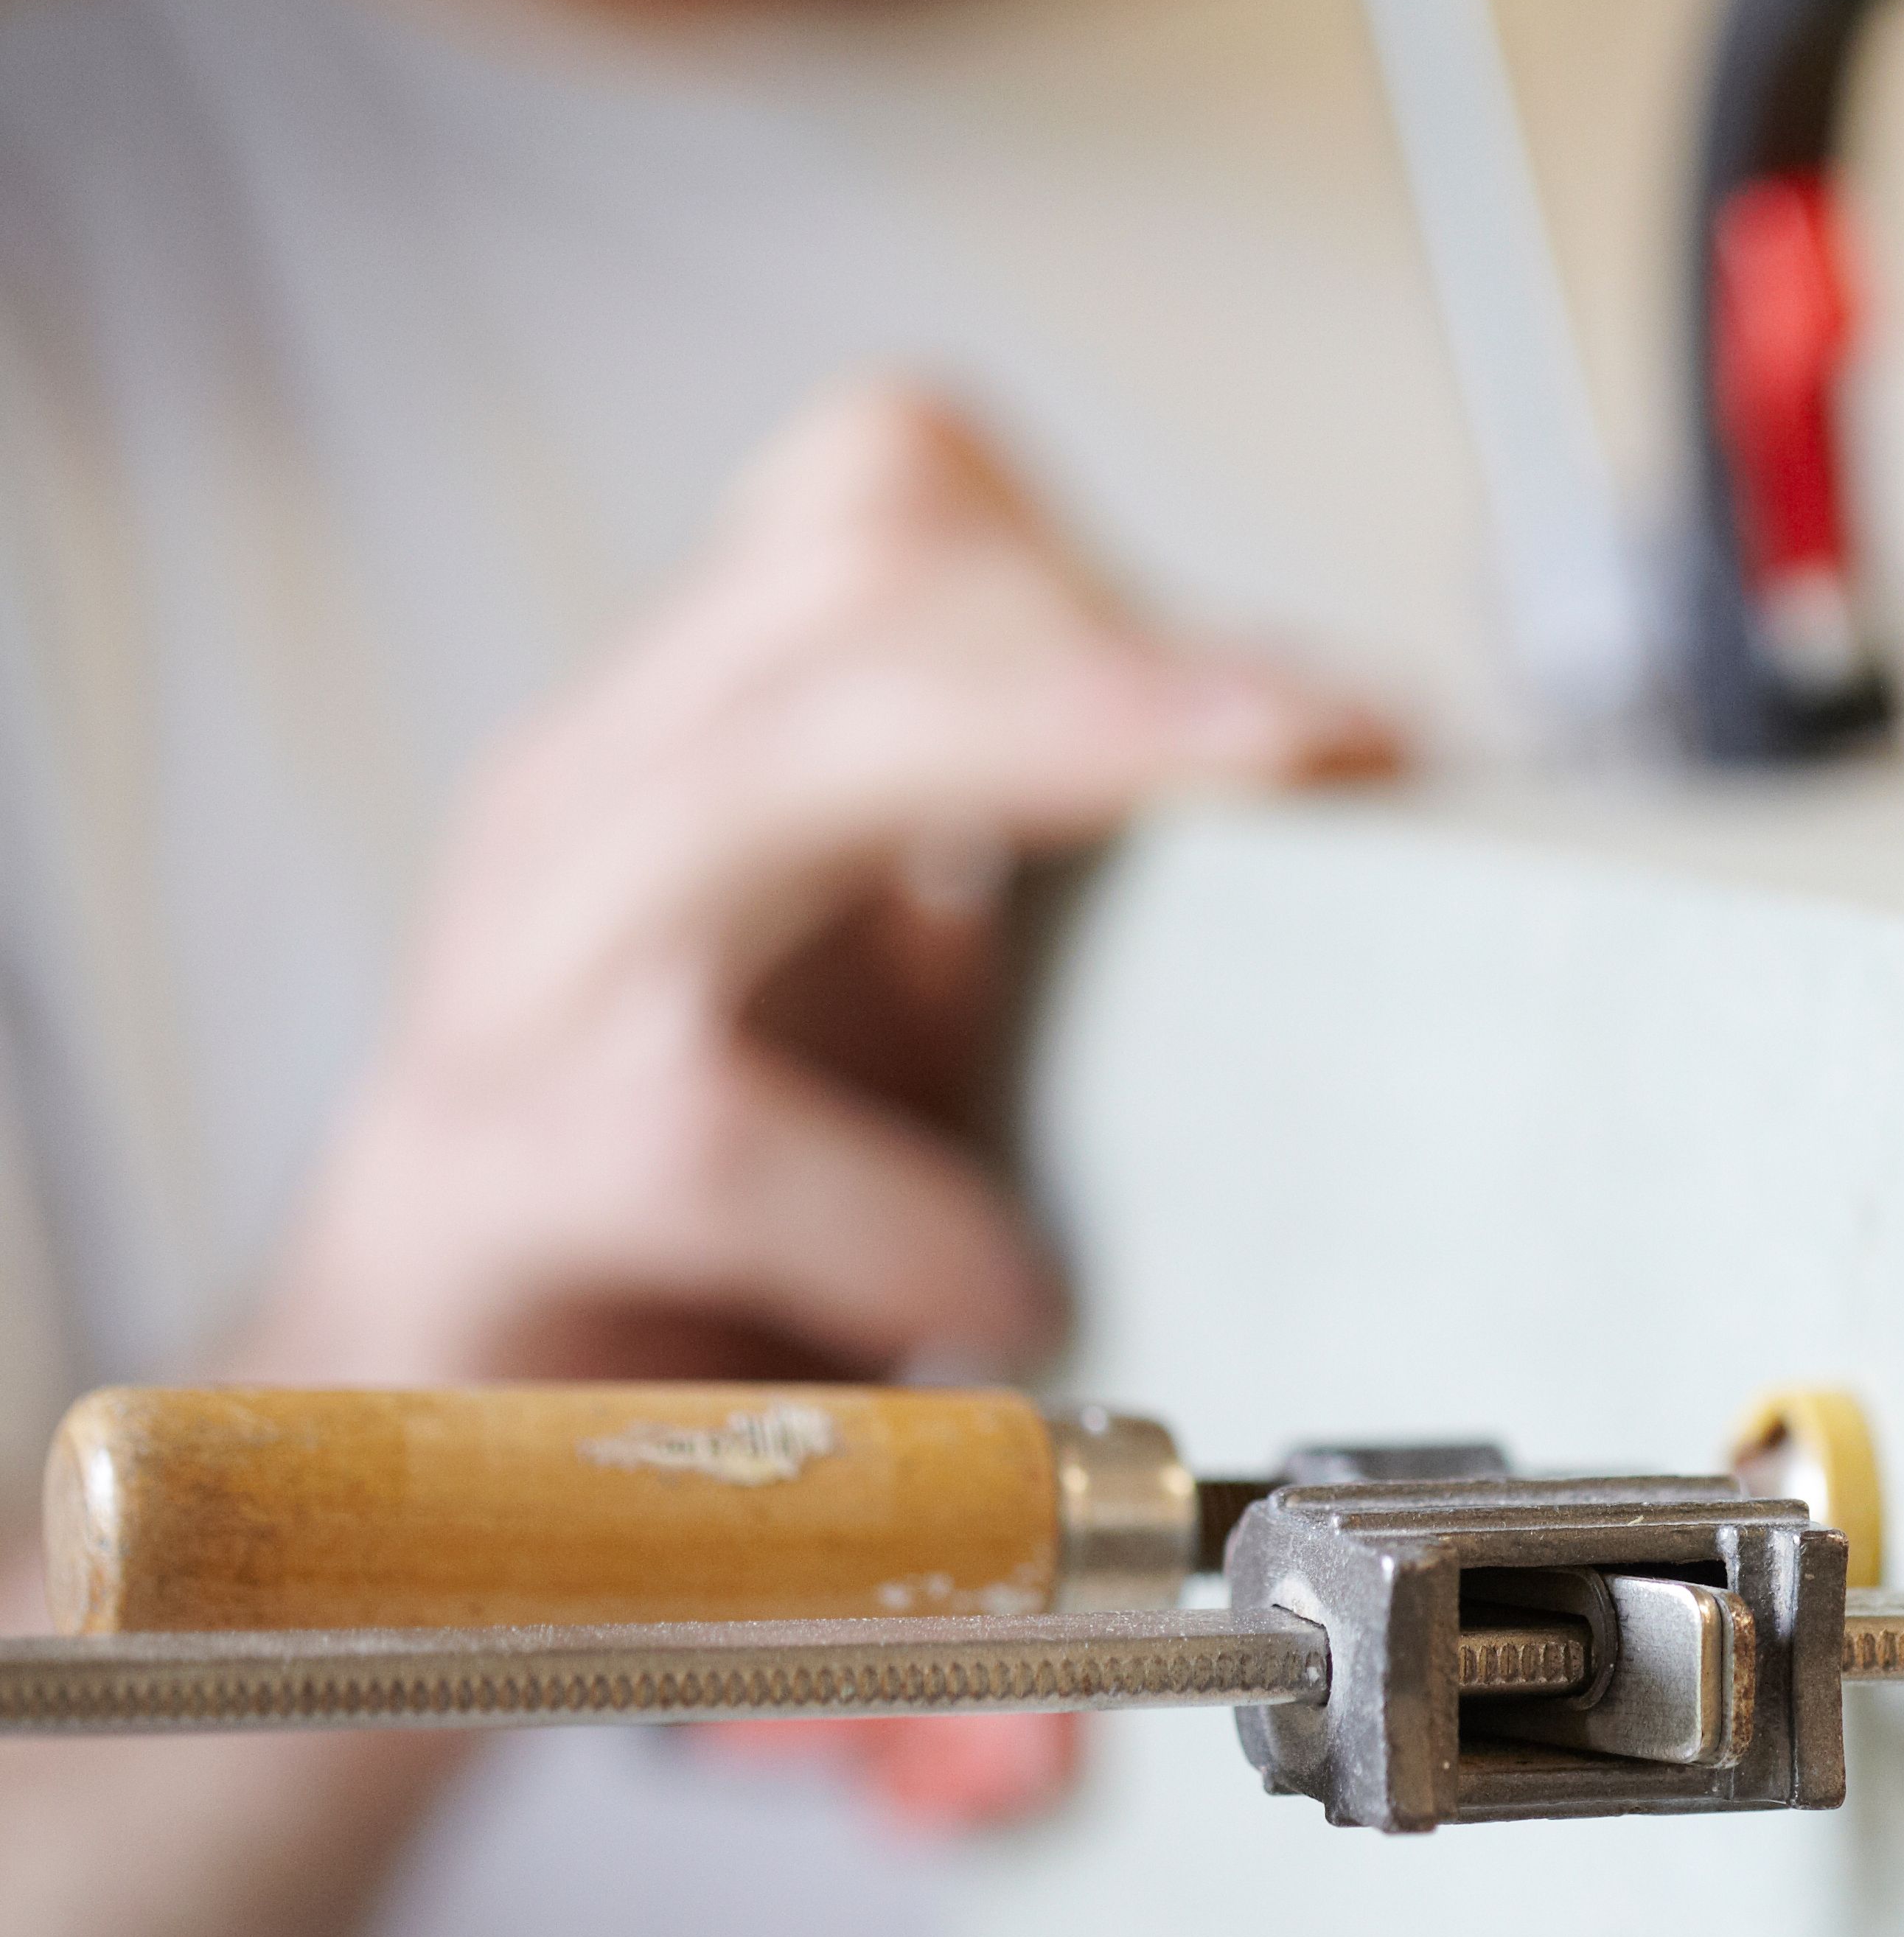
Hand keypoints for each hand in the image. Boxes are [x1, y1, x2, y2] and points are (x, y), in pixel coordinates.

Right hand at [231, 380, 1394, 1386]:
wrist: (462, 1433)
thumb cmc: (731, 1221)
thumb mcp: (937, 1023)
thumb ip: (1099, 925)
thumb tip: (1408, 885)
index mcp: (719, 732)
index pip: (891, 503)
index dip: (1119, 574)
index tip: (1348, 710)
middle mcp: (600, 805)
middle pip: (847, 591)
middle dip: (1116, 656)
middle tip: (1339, 745)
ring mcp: (512, 979)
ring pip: (751, 786)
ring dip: (1025, 789)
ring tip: (1253, 883)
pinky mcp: (480, 1181)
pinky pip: (693, 1132)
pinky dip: (890, 1210)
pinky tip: (1018, 1289)